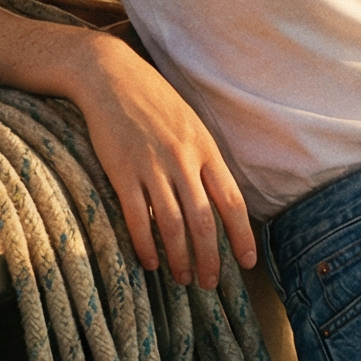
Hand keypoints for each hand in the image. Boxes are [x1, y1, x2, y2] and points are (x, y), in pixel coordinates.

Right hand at [71, 33, 255, 288]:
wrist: (112, 77)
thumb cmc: (155, 103)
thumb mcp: (191, 125)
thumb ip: (204, 162)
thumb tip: (219, 201)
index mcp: (206, 150)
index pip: (232, 201)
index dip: (242, 235)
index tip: (247, 262)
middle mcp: (184, 160)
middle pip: (204, 221)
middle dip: (211, 258)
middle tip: (209, 283)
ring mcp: (152, 166)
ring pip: (172, 225)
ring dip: (179, 258)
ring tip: (183, 277)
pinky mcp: (122, 171)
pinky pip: (137, 217)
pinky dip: (145, 244)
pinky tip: (149, 261)